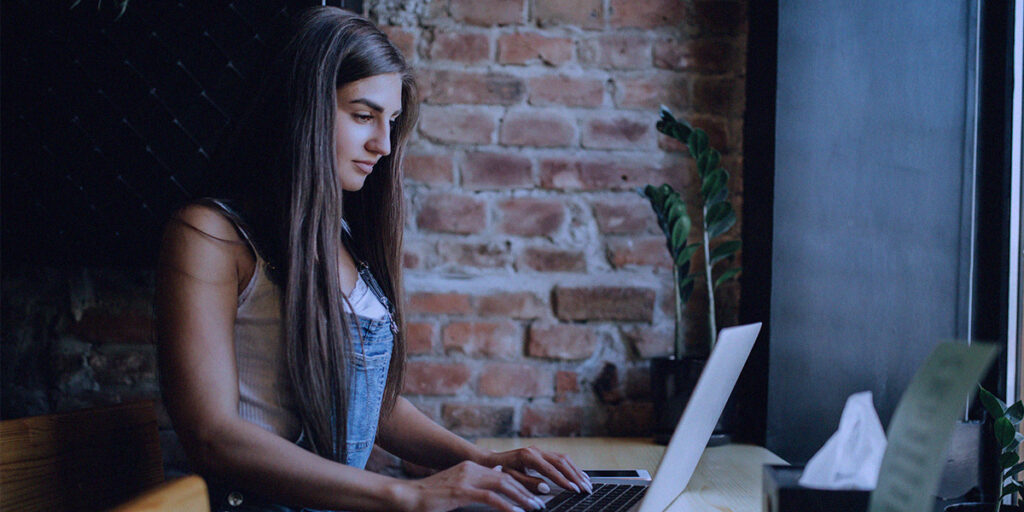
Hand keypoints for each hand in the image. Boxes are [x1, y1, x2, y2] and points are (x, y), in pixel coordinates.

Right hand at [393, 460, 545, 511]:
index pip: (503, 474)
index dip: (521, 485)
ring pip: (502, 485)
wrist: (406, 497)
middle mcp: (470, 469)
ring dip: (521, 498)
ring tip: (534, 508)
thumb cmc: (430, 497)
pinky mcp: (460, 491)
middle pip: (507, 478)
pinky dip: (506, 505)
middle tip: (540, 503)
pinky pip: (490, 497)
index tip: (534, 496)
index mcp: (471, 468)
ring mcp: (466, 478)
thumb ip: (474, 488)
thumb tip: (493, 489)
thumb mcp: (456, 489)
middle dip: (526, 491)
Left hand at [480, 446, 592, 495]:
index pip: (551, 469)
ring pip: (564, 459)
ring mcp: (540, 451)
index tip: (574, 490)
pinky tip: (580, 475)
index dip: (564, 481)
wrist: (491, 460)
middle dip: (575, 476)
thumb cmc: (498, 470)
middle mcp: (536, 451)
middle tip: (586, 489)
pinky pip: (561, 459)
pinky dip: (572, 468)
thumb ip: (528, 483)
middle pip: (561, 462)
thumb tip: (546, 487)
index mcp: (528, 456)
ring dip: (576, 472)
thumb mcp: (510, 478)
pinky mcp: (542, 453)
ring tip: (587, 484)